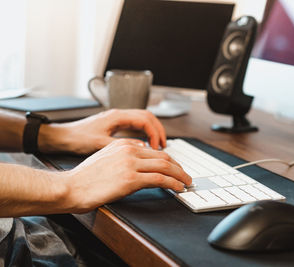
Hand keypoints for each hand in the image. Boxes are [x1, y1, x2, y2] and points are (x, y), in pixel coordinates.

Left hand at [38, 109, 165, 153]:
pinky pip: (135, 126)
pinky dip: (144, 134)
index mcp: (117, 116)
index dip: (155, 134)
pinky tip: (145, 146)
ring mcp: (117, 119)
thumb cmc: (76, 139)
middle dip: (159, 131)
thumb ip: (122, 145)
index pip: (145, 120)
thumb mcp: (100, 144)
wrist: (60, 138)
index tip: (158, 148)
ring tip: (158, 146)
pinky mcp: (114, 125)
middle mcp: (118, 115)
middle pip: (148, 117)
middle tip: (164, 146)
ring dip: (153, 132)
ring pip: (143, 120)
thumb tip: (142, 148)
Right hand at [61, 139, 191, 212]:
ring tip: (186, 183)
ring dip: (180, 176)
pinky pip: (160, 179)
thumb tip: (139, 157)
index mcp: (124, 144)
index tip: (175, 168)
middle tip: (186, 176)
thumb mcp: (105, 157)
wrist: (70, 187)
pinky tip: (178, 188)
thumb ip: (123, 154)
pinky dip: (173, 183)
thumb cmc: (84, 177)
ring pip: (165, 166)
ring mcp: (130, 164)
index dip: (169, 161)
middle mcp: (129, 150)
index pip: (154, 151)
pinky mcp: (130, 179)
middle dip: (179, 168)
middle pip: (164, 157)